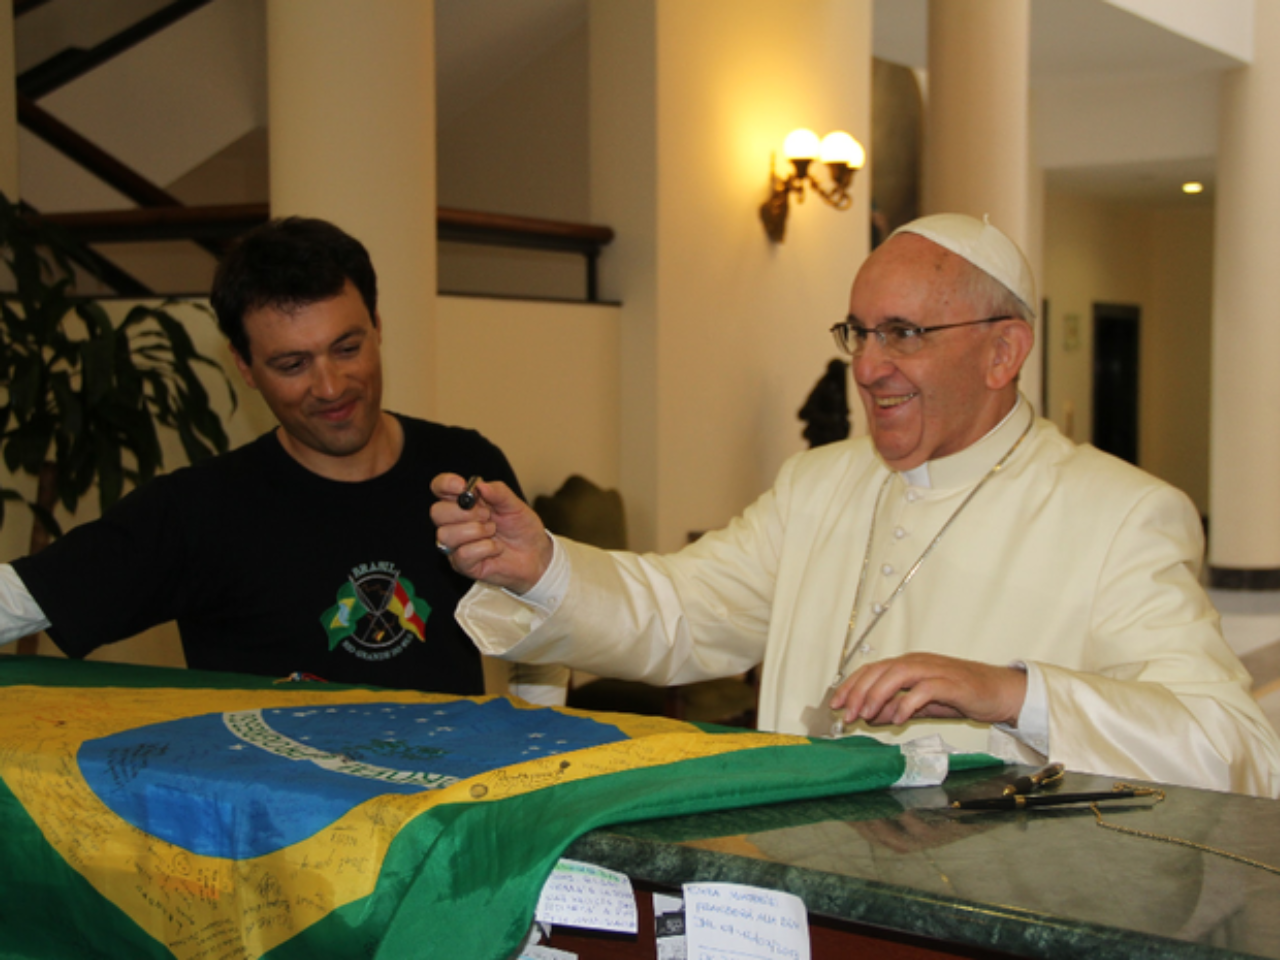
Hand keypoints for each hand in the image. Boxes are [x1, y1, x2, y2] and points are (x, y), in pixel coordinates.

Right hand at [429, 474, 552, 592]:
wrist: (536, 555)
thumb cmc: (521, 528)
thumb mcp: (514, 505)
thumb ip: (498, 492)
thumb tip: (480, 485)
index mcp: (464, 502)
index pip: (439, 488)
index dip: (445, 484)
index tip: (461, 486)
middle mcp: (455, 523)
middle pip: (436, 512)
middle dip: (464, 512)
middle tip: (487, 515)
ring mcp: (456, 545)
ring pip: (445, 534)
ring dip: (476, 531)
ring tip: (492, 531)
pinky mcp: (463, 565)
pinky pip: (463, 554)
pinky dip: (485, 548)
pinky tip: (496, 548)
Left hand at [829, 653, 1026, 727]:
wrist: (998, 692)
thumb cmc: (961, 695)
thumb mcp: (921, 705)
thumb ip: (896, 708)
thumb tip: (869, 717)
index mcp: (908, 665)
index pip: (871, 669)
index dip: (851, 685)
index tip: (836, 704)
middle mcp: (917, 662)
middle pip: (879, 670)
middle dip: (859, 692)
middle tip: (847, 715)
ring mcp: (934, 670)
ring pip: (897, 675)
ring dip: (878, 695)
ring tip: (866, 715)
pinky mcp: (951, 683)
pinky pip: (924, 689)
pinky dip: (907, 703)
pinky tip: (898, 719)